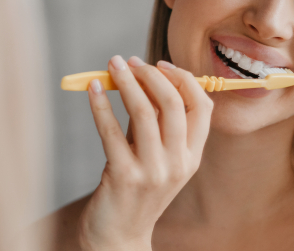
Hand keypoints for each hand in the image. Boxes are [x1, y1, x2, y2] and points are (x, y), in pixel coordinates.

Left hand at [76, 55, 212, 250]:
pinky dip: (100, 104)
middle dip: (151, 74)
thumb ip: (156, 123)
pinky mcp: (123, 176)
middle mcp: (178, 164)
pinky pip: (110, 130)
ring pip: (143, 111)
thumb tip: (143, 77)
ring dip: (126, 81)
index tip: (160, 65)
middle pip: (173, 104)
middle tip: (130, 61)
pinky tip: (91, 90)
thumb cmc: (136, 189)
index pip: (202, 107)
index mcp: (192, 157)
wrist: (119, 236)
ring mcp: (152, 171)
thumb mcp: (157, 157)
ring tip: (112, 65)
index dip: (183, 79)